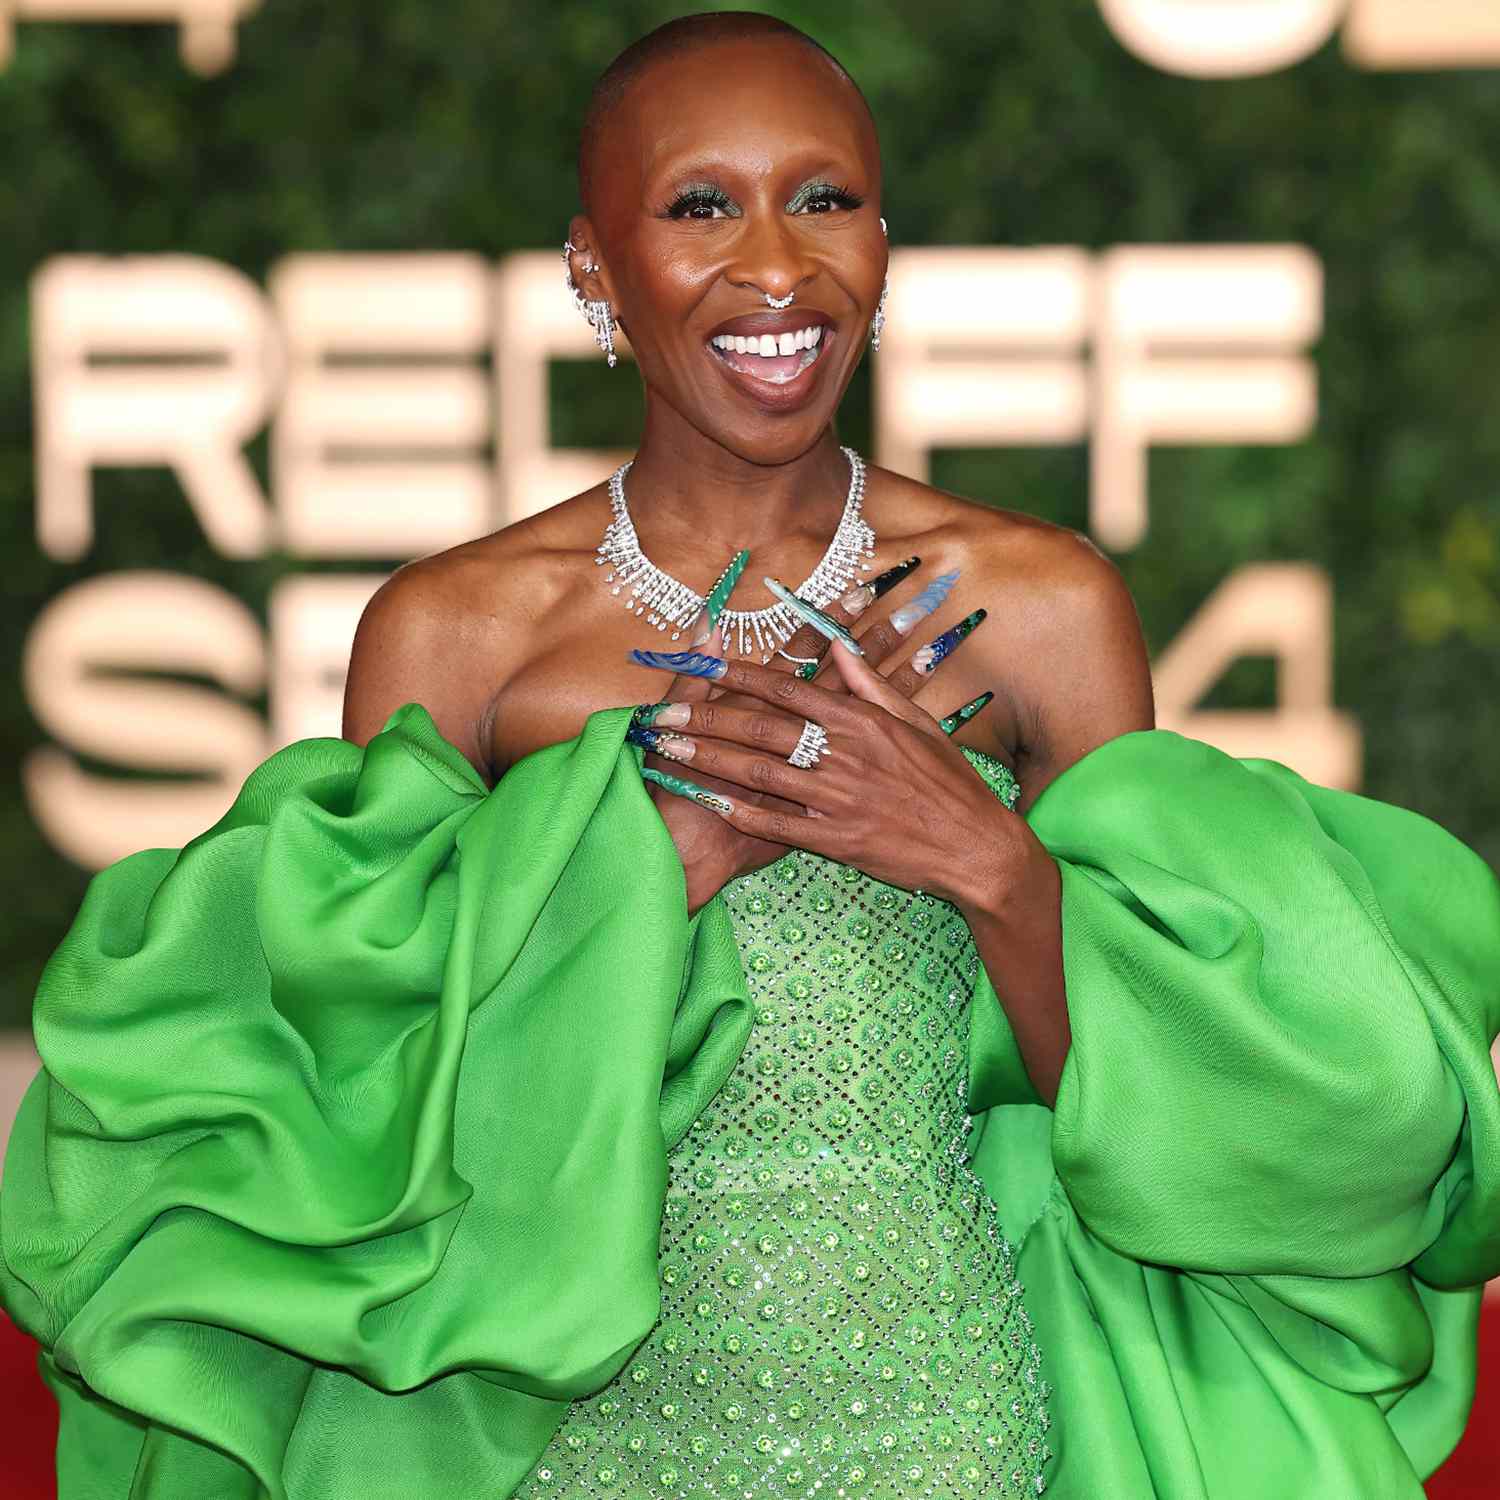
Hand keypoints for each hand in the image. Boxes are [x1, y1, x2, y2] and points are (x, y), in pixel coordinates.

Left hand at [639, 628, 1022, 912]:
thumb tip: (839, 645)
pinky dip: (736, 811)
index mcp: (862, 720)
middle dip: (704, 718)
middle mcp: (844, 754)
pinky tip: (703, 801)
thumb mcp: (918, 724)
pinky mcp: (836, 840)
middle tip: (662, 713)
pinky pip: (775, 824)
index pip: (788, 688)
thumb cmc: (950, 784)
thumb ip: (872, 685)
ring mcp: (837, 798)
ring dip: (706, 761)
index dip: (739, 675)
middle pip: (759, 728)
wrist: (977, 849)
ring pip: (757, 773)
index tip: (702, 665)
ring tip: (667, 752)